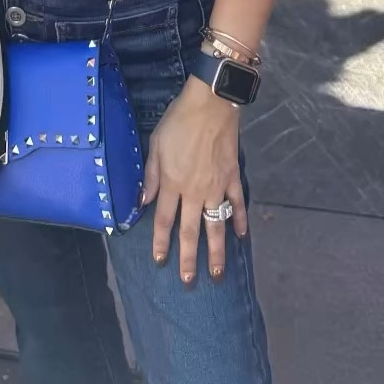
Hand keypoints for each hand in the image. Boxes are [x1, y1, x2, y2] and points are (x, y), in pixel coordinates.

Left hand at [142, 76, 246, 284]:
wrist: (211, 103)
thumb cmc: (179, 121)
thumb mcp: (156, 145)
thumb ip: (150, 176)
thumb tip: (142, 203)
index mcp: (172, 182)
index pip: (164, 220)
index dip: (161, 242)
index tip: (159, 261)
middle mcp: (194, 190)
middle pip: (189, 231)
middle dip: (187, 258)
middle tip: (188, 280)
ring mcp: (216, 186)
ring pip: (215, 225)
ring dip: (215, 251)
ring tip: (216, 273)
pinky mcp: (232, 177)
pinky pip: (237, 204)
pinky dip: (240, 220)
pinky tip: (242, 236)